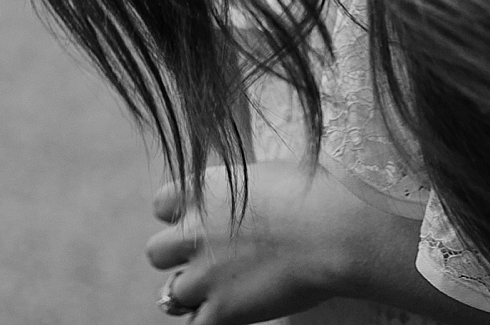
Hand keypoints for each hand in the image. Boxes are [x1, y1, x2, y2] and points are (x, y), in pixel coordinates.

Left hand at [146, 162, 416, 323]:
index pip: (161, 206)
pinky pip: (196, 325)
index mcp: (201, 192)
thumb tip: (245, 197)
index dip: (181, 217)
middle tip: (212, 263)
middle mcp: (192, 232)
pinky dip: (211, 321)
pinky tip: (233, 314)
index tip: (204, 223)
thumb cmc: (313, 193)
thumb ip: (239, 190)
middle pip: (157, 253)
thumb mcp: (265, 175)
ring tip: (226, 292)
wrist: (331, 231)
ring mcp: (202, 274)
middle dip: (180, 259)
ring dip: (194, 296)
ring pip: (171, 295)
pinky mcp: (221, 310)